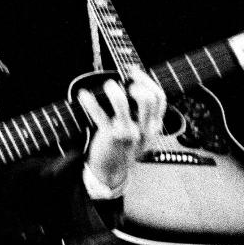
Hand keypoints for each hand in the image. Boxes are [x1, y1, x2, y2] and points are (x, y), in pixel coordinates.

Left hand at [79, 72, 166, 190]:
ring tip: (108, 85)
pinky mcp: (110, 137)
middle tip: (124, 82)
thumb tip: (134, 84)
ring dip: (113, 90)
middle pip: (148, 99)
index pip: (159, 98)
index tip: (133, 72)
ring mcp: (128, 133)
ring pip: (123, 104)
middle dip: (136, 84)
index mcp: (154, 126)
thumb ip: (143, 115)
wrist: (112, 172)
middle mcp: (144, 129)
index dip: (147, 81)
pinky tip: (83, 95)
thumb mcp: (142, 133)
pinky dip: (90, 102)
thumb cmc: (125, 148)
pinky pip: (99, 115)